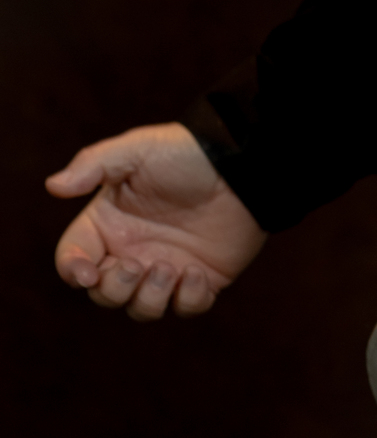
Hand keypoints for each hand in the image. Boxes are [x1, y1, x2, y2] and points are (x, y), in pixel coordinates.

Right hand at [46, 122, 266, 319]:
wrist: (242, 161)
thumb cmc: (185, 152)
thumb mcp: (138, 149)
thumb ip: (94, 164)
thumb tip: (52, 185)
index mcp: (109, 223)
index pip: (73, 258)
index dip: (73, 271)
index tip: (87, 272)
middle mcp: (132, 249)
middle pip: (103, 293)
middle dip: (114, 289)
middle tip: (136, 266)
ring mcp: (166, 266)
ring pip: (141, 308)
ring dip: (151, 298)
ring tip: (171, 268)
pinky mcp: (201, 278)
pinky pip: (186, 308)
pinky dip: (189, 300)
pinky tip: (198, 274)